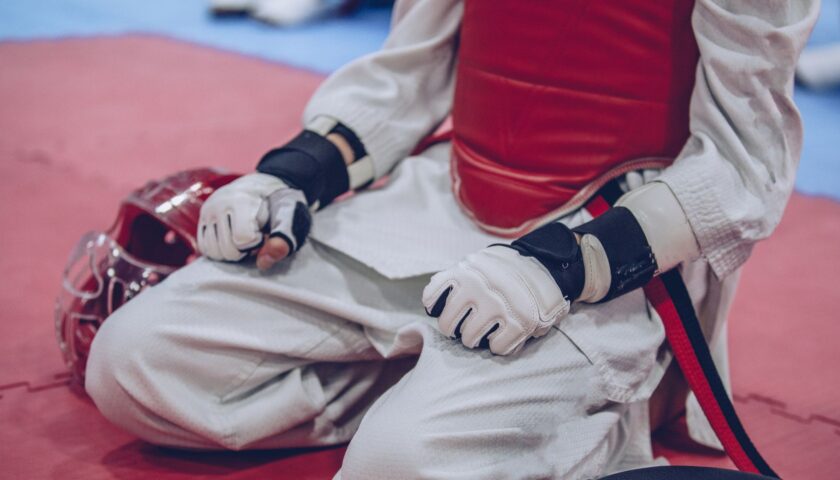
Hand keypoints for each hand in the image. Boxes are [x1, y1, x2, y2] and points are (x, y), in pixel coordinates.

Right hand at [197, 173, 310, 269]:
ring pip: (215, 253)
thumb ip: (282, 239)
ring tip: (244, 238)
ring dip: (232, 253)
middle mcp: (218, 204)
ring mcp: (207, 212)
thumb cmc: (278, 204)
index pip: (242, 240)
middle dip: (245, 251)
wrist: (262, 187)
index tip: (265, 233)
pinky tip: (233, 241)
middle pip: (228, 251)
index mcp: (241, 200)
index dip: (257, 244)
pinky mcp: (201, 220)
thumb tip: (263, 263)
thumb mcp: (288, 217)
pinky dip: (220, 251)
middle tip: (256, 237)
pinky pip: (205, 249)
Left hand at [422, 246, 570, 355]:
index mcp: (464, 273)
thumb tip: (431, 302)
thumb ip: (454, 279)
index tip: (447, 310)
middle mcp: (478, 289)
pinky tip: (502, 335)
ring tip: (483, 332)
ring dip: (475, 339)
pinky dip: (499, 345)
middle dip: (455, 329)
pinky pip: (497, 348)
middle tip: (465, 326)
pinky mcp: (520, 323)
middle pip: (448, 325)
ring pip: (470, 339)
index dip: (437, 308)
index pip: (431, 299)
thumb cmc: (504, 271)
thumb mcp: (475, 264)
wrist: (547, 266)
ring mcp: (499, 307)